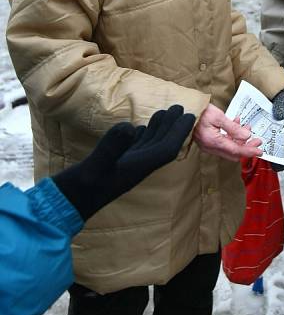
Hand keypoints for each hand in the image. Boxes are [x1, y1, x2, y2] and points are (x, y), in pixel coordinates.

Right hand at [53, 105, 194, 219]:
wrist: (62, 207)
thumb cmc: (77, 190)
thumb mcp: (94, 166)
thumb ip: (111, 147)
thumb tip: (130, 126)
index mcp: (137, 169)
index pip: (165, 149)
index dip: (179, 133)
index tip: (190, 116)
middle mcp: (135, 169)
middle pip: (160, 146)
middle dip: (172, 128)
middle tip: (181, 107)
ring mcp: (124, 169)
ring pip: (148, 148)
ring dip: (158, 130)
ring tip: (165, 113)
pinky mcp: (113, 168)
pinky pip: (134, 151)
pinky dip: (141, 138)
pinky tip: (140, 129)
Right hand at [193, 103, 262, 161]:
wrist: (184, 110)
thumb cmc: (199, 111)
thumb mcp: (218, 116)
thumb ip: (233, 127)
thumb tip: (246, 136)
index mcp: (213, 141)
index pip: (235, 150)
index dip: (249, 151)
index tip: (260, 150)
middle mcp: (211, 147)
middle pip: (233, 152)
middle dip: (247, 147)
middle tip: (257, 140)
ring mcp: (208, 145)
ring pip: (229, 148)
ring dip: (240, 140)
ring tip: (247, 129)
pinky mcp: (207, 142)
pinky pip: (223, 143)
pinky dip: (232, 137)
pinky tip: (236, 126)